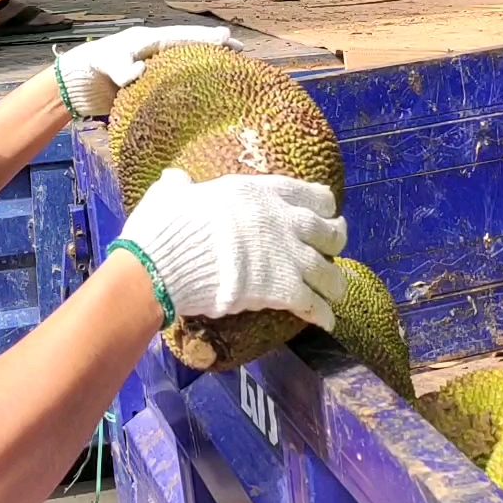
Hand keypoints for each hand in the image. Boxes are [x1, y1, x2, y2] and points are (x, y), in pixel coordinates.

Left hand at [56, 24, 236, 118]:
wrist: (74, 86)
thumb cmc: (90, 66)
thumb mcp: (106, 63)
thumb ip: (122, 68)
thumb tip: (140, 72)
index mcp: (148, 41)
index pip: (182, 37)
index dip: (205, 37)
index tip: (227, 38)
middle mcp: (155, 53)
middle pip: (190, 48)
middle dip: (214, 48)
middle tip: (240, 51)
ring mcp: (153, 70)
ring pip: (186, 65)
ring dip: (206, 66)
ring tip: (231, 70)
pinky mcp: (149, 88)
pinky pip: (175, 86)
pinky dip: (191, 87)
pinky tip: (205, 95)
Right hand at [117, 169, 347, 328]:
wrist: (166, 264)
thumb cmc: (169, 225)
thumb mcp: (172, 194)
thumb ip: (181, 186)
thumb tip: (174, 180)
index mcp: (263, 193)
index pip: (313, 196)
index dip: (323, 207)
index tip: (324, 214)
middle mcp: (284, 221)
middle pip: (330, 232)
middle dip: (335, 242)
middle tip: (333, 250)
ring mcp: (288, 257)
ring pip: (330, 272)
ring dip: (335, 283)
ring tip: (335, 293)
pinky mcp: (284, 291)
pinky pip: (315, 305)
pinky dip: (323, 315)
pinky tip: (326, 322)